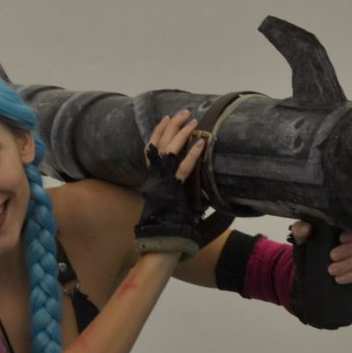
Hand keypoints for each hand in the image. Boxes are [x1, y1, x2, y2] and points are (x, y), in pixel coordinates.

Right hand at [134, 111, 207, 259]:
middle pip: (160, 145)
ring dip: (181, 134)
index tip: (165, 118)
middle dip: (172, 126)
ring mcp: (163, 182)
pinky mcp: (173, 189)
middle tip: (183, 113)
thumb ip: (172, 188)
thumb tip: (186, 179)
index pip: (151, 149)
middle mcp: (154, 177)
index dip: (158, 132)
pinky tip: (201, 143)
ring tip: (193, 121)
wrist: (160, 239)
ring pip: (170, 152)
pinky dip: (192, 154)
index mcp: (151, 178)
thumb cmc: (165, 224)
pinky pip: (183, 168)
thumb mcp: (165, 201)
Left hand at [290, 221, 351, 285]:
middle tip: (332, 256)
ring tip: (332, 271)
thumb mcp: (304, 237)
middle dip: (349, 250)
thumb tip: (306, 228)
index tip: (341, 238)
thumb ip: (302, 230)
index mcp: (349, 227)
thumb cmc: (313, 244)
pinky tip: (339, 279)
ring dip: (349, 264)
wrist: (315, 265)